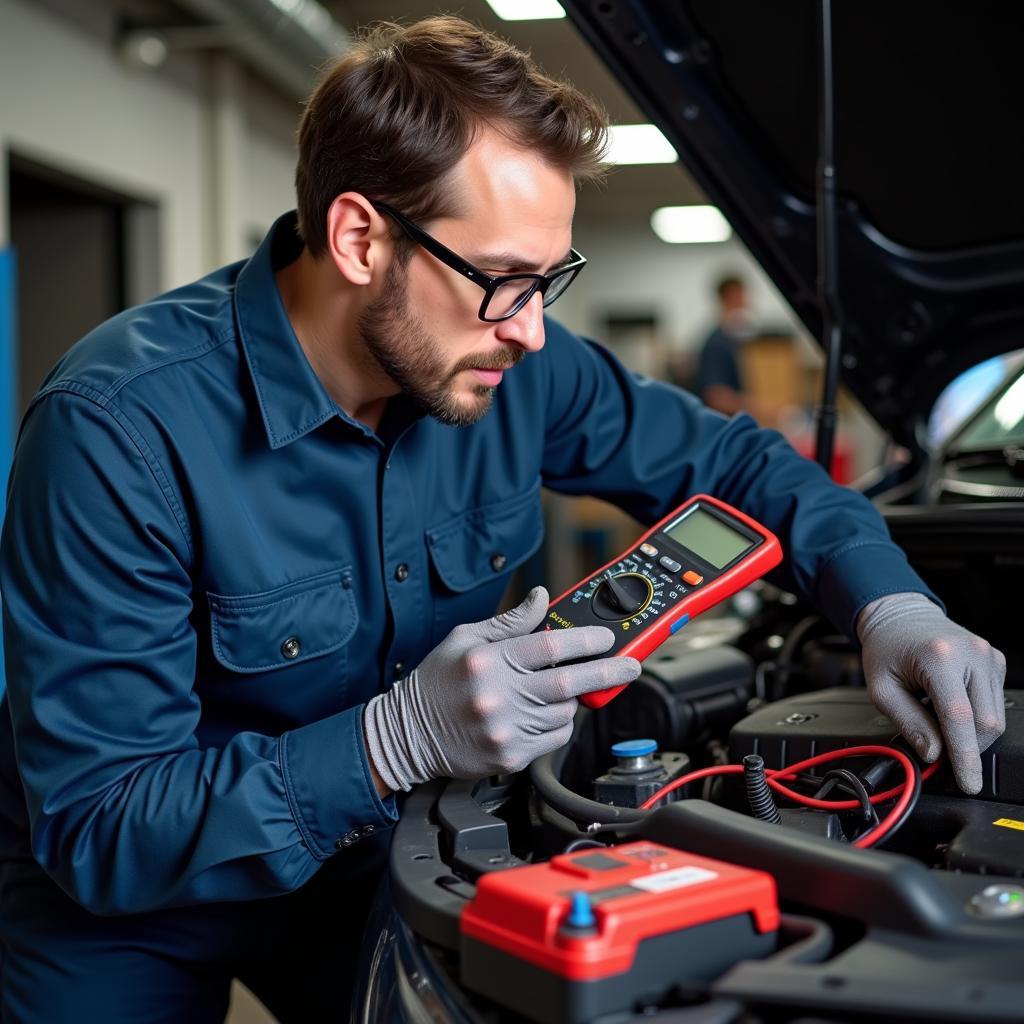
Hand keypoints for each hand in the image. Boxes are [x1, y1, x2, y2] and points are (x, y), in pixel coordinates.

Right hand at [363, 586, 640, 790]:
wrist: (407, 734)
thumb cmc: (437, 682)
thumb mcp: (466, 638)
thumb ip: (510, 622)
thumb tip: (542, 599)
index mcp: (488, 661)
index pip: (550, 647)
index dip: (586, 641)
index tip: (607, 639)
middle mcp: (498, 696)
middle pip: (568, 684)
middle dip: (607, 673)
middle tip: (630, 666)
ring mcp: (505, 730)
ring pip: (564, 713)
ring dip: (573, 700)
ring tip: (558, 691)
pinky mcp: (509, 756)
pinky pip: (553, 739)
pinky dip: (558, 724)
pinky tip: (541, 714)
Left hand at [857, 592, 1005, 792]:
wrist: (900, 618)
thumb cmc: (887, 649)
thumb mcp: (882, 689)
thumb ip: (908, 723)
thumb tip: (934, 754)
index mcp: (940, 658)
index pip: (960, 718)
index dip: (965, 756)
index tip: (969, 782)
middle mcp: (972, 654)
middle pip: (986, 723)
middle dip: (966, 746)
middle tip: (937, 746)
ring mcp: (989, 656)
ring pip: (996, 717)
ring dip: (970, 731)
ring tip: (936, 715)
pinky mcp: (996, 661)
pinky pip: (995, 703)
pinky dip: (975, 714)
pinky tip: (950, 704)